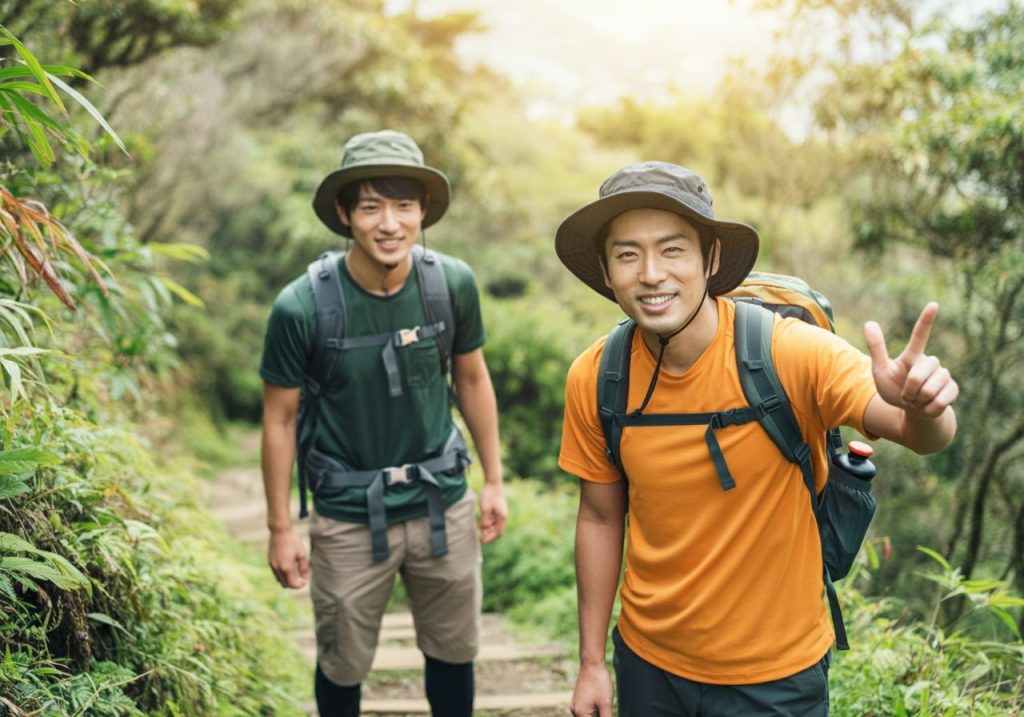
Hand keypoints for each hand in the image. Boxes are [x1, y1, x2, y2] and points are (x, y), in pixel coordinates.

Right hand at [268, 527, 308, 588]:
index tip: (304, 581)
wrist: (280, 531)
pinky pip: (275, 573)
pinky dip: (282, 574)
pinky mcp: (269, 561)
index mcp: (286, 567)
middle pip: (285, 584)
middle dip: (293, 584)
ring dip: (287, 580)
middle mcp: (277, 568)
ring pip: (279, 579)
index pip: (292, 584)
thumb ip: (304, 568)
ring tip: (295, 574)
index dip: (299, 585)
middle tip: (301, 579)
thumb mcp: (302, 554)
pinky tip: (288, 568)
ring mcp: (272, 565)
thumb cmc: (293, 541)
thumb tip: (305, 578)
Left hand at [478, 481, 507, 543]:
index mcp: (502, 516)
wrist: (493, 482)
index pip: (498, 532)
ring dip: (488, 530)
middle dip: (489, 535)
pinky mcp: (498, 509)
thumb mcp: (485, 508)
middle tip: (480, 538)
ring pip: (495, 525)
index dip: (490, 538)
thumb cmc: (489, 494)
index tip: (482, 541)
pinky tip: (482, 525)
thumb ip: (485, 520)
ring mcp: (501, 512)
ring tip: (480, 532)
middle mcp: (503, 515)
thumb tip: (483, 529)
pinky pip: (494, 520)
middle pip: (497, 530)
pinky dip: (489, 524)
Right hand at [570, 663, 613, 716]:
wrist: (592, 663)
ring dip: (599, 714)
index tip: (606, 711)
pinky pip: (588, 710)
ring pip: (590, 716)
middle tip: (606, 705)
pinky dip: (596, 710)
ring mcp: (576, 704)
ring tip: (604, 702)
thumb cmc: (599, 682)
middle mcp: (575, 710)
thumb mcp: (605, 703)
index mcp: (580, 713)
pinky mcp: (579, 699)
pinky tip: (603, 703)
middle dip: (601, 715)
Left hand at [863, 302, 958, 417]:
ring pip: (929, 390)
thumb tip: (869, 322)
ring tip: (917, 400)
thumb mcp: (880, 371)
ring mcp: (944, 375)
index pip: (920, 335)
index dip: (926, 320)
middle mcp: (931, 362)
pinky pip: (940, 401)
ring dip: (918, 401)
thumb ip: (876, 348)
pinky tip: (928, 407)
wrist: (912, 411)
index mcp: (913, 356)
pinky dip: (929, 409)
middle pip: (918, 376)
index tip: (933, 304)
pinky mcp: (953, 389)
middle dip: (908, 391)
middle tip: (906, 395)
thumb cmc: (894, 389)